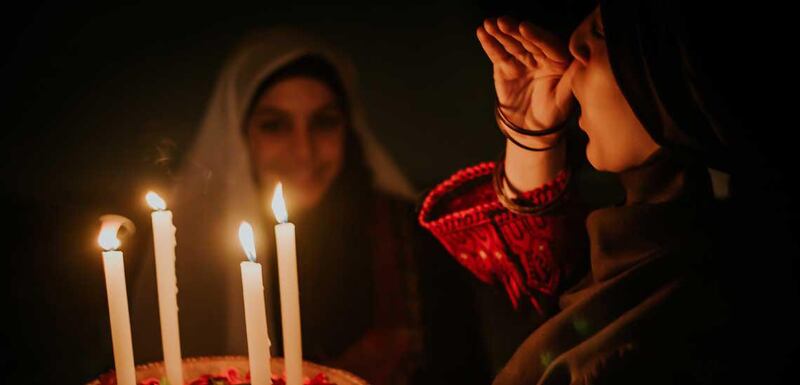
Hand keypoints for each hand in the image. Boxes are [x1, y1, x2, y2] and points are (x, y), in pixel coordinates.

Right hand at [477, 17, 574, 146]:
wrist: (531, 129)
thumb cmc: (552, 114)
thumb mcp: (564, 97)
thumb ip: (571, 76)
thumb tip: (583, 58)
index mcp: (557, 60)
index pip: (547, 44)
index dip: (536, 36)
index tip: (524, 28)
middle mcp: (540, 56)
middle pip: (527, 40)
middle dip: (514, 30)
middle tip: (503, 22)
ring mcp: (521, 60)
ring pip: (511, 43)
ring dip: (499, 33)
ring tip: (488, 24)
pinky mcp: (505, 67)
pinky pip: (497, 53)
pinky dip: (489, 44)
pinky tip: (482, 32)